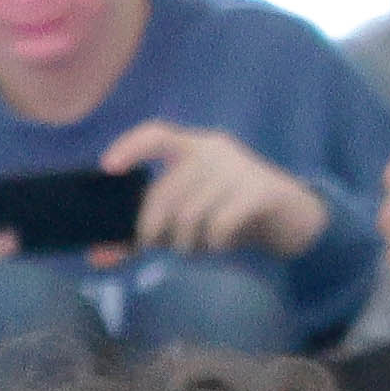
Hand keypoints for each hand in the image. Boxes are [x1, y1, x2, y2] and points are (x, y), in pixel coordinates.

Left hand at [105, 118, 326, 263]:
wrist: (292, 216)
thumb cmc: (228, 213)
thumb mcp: (187, 217)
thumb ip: (144, 232)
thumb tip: (97, 256)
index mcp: (192, 147)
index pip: (156, 134)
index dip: (129, 147)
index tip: (108, 167)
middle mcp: (214, 150)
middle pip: (163, 196)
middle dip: (155, 232)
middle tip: (168, 245)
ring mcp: (239, 168)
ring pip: (188, 217)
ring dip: (188, 244)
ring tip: (200, 245)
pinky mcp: (260, 190)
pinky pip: (218, 225)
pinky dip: (214, 244)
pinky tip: (222, 243)